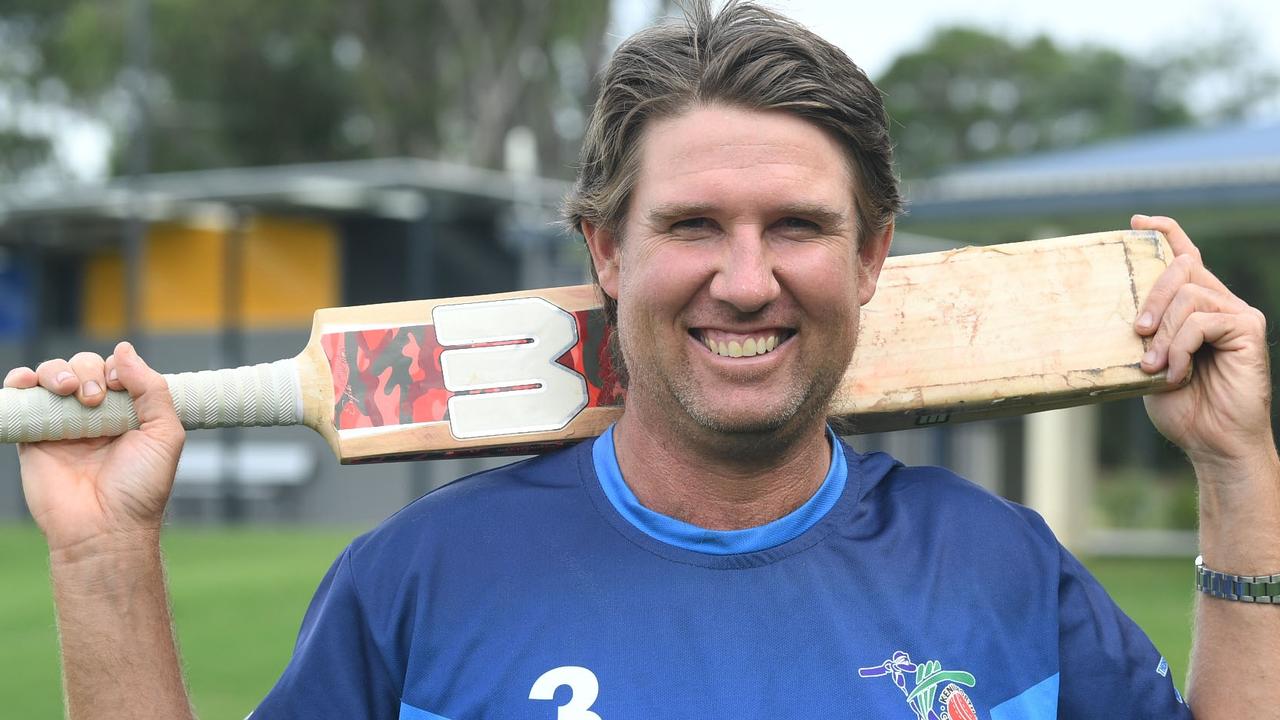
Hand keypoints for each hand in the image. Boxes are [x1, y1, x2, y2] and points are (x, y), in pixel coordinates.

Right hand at [6, 341, 184, 558]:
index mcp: (128, 412)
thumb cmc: (140, 487)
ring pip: (52, 375)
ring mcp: (63, 424)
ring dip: (57, 371)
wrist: (104, 527)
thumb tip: (124, 350)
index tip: (119, 385)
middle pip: (83, 366)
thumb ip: (151, 389)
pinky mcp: (34, 436)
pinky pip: (21, 398)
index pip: (117, 370)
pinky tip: (27, 383)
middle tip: (93, 398)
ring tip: (68, 391)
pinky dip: (20, 381)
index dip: (116, 368)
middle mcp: (95, 414)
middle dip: (87, 371)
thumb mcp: (164, 434)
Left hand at [1132, 215, 1273, 468]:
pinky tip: (1176, 373)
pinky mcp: (1247, 328)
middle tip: (1137, 332)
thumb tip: (1124, 315)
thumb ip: (1147, 333)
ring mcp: (1236, 313)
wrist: (1212, 442)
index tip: (1137, 223)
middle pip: (1180, 268)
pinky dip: (1180, 347)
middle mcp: (1219, 302)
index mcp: (1195, 307)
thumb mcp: (1151, 363)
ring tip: (1155, 366)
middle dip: (1150, 296)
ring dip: (1163, 333)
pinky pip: (1202, 320)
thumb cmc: (1181, 406)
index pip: (1184, 256)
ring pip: (1187, 296)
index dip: (1165, 233)